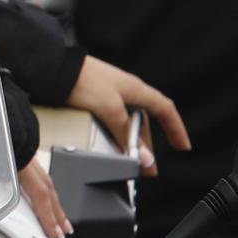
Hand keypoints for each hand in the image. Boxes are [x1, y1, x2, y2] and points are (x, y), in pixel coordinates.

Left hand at [20, 159, 70, 237]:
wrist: (7, 118)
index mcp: (25, 169)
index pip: (42, 197)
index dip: (50, 218)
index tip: (55, 234)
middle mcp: (35, 168)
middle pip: (51, 196)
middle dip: (59, 217)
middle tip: (65, 233)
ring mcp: (36, 164)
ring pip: (50, 189)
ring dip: (57, 208)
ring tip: (63, 222)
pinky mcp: (32, 161)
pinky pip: (45, 183)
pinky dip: (50, 196)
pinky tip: (49, 201)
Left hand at [66, 56, 189, 176]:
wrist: (54, 70)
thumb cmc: (84, 81)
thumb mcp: (109, 110)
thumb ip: (125, 134)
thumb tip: (143, 156)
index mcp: (136, 89)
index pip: (165, 109)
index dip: (176, 128)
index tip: (182, 146)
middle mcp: (126, 91)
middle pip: (144, 122)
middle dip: (147, 145)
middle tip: (147, 167)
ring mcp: (111, 95)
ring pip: (127, 123)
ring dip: (129, 142)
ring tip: (127, 161)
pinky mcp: (95, 99)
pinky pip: (112, 121)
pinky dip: (115, 135)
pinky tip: (109, 146)